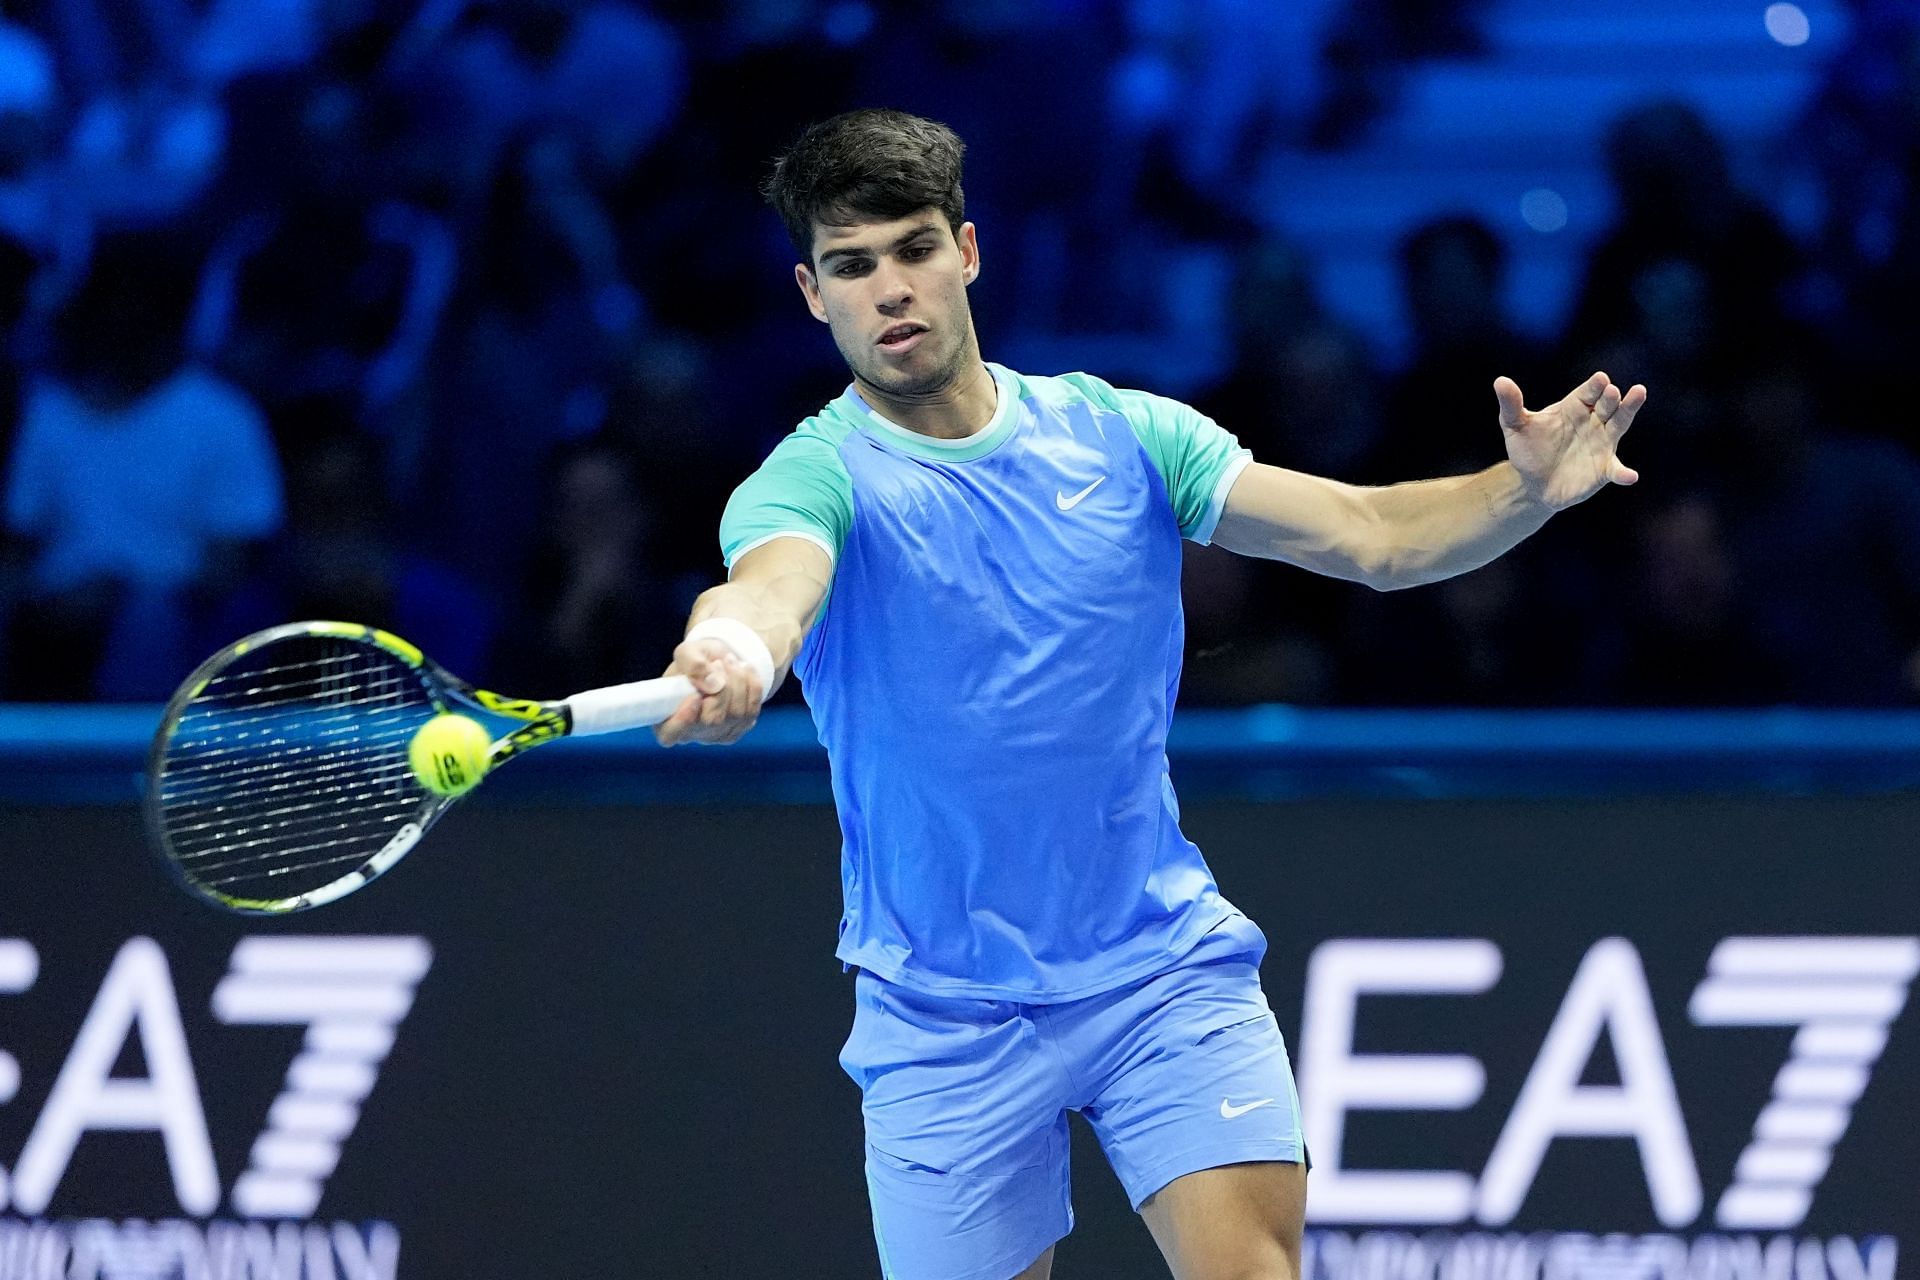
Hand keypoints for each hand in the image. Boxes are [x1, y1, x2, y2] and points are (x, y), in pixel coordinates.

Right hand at [653, 637, 764, 745]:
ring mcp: (717, 734)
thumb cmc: (697, 659)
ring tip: (730, 662)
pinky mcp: (739, 728)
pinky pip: (752, 710)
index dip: (682, 722)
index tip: (694, 698)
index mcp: (667, 716)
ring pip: (736, 714)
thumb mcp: (688, 652)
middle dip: (722, 687)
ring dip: (737, 681)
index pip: (669, 734)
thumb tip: (713, 685)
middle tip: (718, 663)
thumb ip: (693, 665)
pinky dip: (752, 685)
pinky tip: (744, 671)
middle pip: (712, 720)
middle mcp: (691, 731)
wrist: (721, 659)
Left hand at [1496, 372, 1644, 510]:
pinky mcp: (1604, 469)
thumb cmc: (1527, 450)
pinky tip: (1629, 476)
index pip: (1587, 392)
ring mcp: (1602, 443)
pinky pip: (1616, 470)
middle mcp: (1593, 421)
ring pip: (1620, 424)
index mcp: (1574, 407)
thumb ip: (1511, 405)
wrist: (1532, 483)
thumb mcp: (1515, 426)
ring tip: (1639, 394)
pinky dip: (1623, 473)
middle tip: (1613, 391)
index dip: (1594, 386)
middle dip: (1611, 398)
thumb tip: (1500, 381)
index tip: (1600, 380)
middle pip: (1607, 404)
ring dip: (1629, 411)